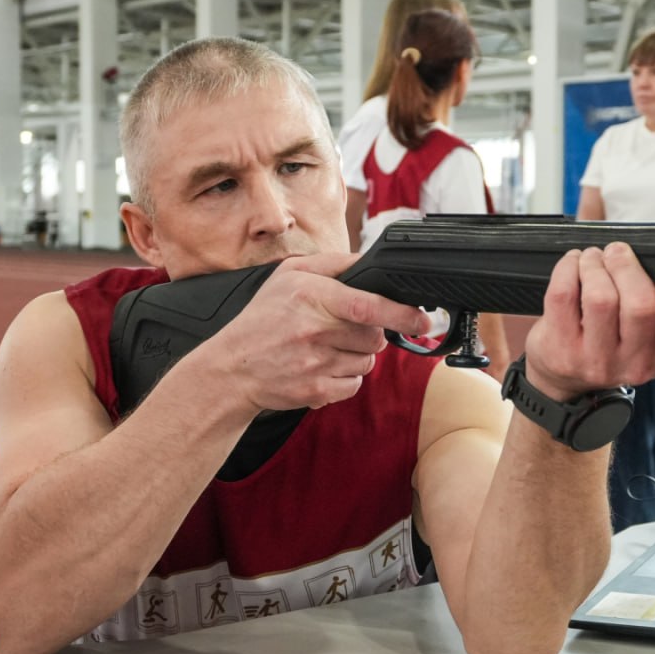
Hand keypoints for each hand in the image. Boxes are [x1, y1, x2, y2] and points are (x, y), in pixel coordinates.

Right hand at [202, 252, 431, 414]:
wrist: (231, 369)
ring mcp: (315, 363)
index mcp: (309, 295)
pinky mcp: (316, 391)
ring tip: (327, 347)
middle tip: (344, 328)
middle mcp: (313, 330)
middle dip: (371, 333)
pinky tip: (322, 367)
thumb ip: (333, 264)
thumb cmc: (263, 318)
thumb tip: (373, 263)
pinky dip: (345, 377)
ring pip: (367, 361)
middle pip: (374, 336)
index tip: (422, 319)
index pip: (367, 305)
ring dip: (357, 355)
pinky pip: (354, 384)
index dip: (401, 313)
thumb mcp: (289, 275)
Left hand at [522, 244, 654, 400]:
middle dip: (628, 266)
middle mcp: (634, 365)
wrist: (565, 375)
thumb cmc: (616, 340)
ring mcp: (595, 361)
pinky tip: (575, 264)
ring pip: (601, 298)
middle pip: (640, 305)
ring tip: (594, 258)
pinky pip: (564, 295)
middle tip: (619, 252)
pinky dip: (569, 268)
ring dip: (596, 264)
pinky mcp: (560, 349)